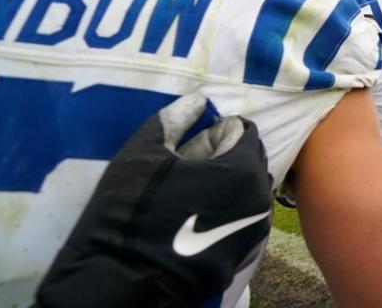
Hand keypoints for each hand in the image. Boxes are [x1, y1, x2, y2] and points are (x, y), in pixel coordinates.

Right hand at [36, 93, 272, 307]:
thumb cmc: (132, 211)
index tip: (191, 142)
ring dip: (229, 182)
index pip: (244, 132)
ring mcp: (255, 230)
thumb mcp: (144, 154)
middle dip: (227, 154)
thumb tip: (198, 100)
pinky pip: (245, 218)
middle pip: (252, 160)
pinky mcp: (244, 254)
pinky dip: (230, 208)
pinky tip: (197, 215)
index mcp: (241, 169)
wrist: (122, 281)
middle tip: (189, 165)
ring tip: (191, 190)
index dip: (218, 131)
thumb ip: (174, 119)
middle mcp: (258, 199)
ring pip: (250, 190)